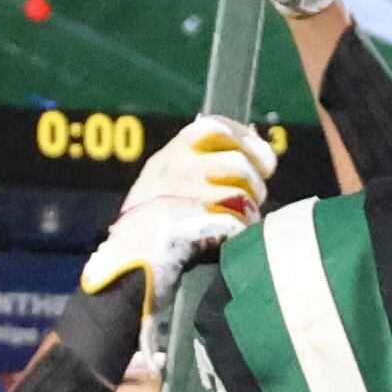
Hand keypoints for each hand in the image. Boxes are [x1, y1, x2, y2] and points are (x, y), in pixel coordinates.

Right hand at [76, 114, 277, 310]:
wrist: (129, 263)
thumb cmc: (154, 228)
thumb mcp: (166, 184)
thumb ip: (201, 164)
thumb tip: (254, 147)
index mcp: (169, 156)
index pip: (214, 128)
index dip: (246, 139)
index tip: (263, 158)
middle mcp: (175, 169)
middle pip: (236, 160)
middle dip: (254, 180)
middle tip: (255, 196)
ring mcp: (183, 196)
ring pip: (241, 192)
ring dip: (250, 209)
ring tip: (243, 220)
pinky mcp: (193, 224)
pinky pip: (236, 221)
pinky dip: (241, 230)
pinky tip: (234, 236)